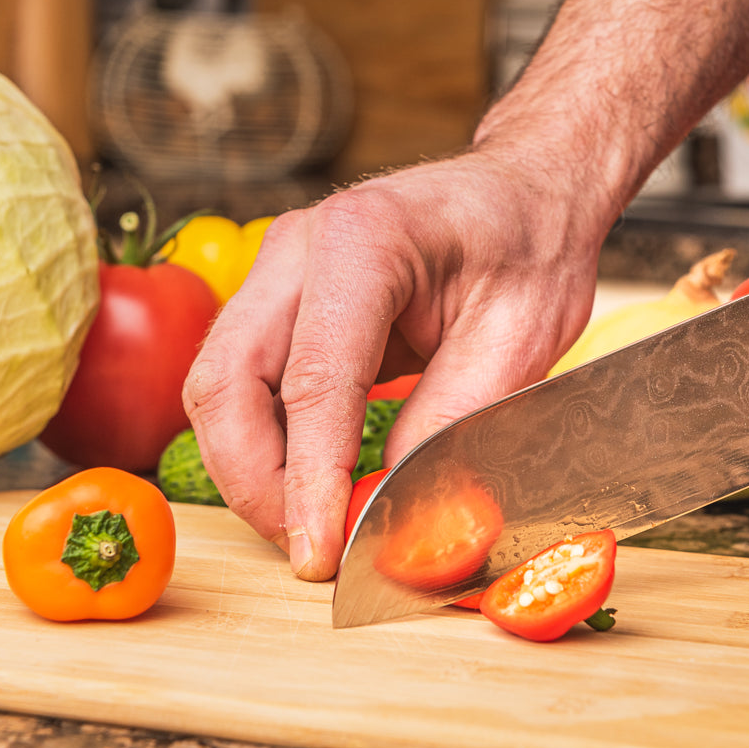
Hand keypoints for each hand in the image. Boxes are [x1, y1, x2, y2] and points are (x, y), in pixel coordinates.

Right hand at [182, 145, 607, 579]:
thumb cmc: (530, 249)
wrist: (525, 192)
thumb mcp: (517, 344)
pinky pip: (241, 385)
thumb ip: (449, 429)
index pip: (311, 381)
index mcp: (363, 241)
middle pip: (226, 383)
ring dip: (250, 471)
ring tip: (312, 525)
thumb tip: (393, 520)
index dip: (308, 481)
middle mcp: (297, 247)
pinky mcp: (276, 302)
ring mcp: (276, 271)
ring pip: (217, 389)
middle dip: (255, 485)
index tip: (320, 555)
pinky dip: (264, 445)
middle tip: (309, 552)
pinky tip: (309, 484)